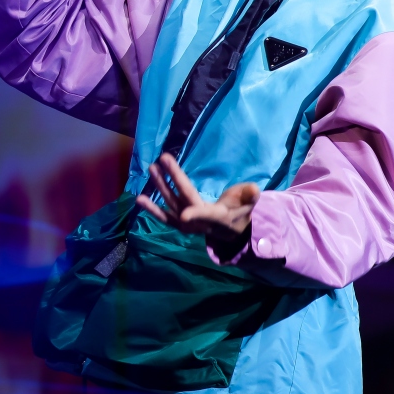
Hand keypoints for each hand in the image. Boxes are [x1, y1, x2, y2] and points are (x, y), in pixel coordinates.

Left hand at [135, 154, 258, 240]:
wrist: (232, 232)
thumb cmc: (240, 213)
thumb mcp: (248, 204)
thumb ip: (249, 197)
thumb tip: (253, 189)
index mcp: (218, 218)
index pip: (207, 214)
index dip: (196, 215)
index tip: (184, 215)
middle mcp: (199, 221)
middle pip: (184, 200)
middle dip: (173, 181)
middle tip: (162, 161)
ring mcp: (188, 222)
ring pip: (171, 204)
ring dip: (160, 187)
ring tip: (151, 169)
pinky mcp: (181, 221)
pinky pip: (165, 216)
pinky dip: (153, 208)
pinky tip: (140, 198)